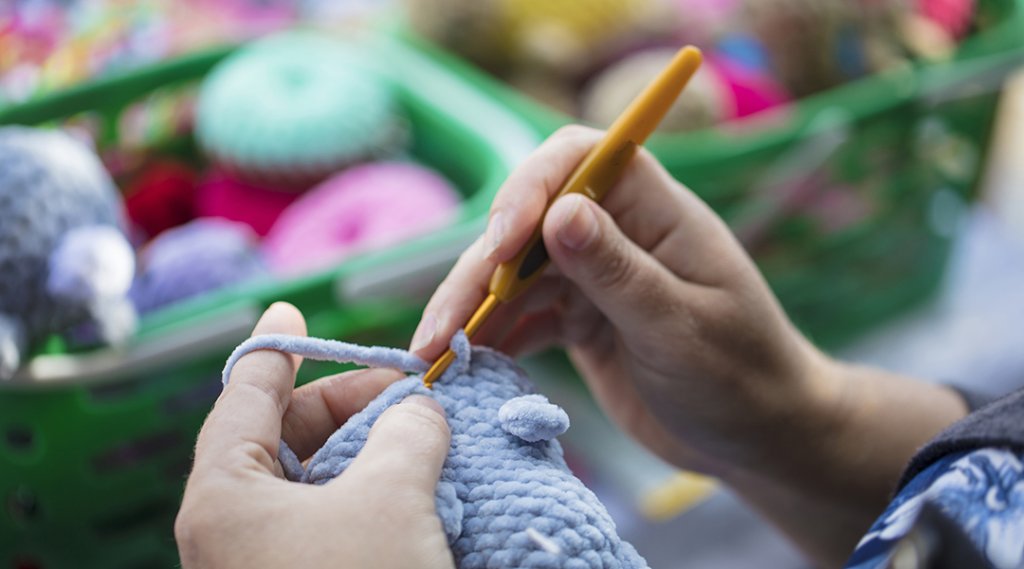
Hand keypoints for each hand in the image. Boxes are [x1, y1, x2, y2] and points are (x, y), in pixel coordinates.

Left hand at [176, 303, 454, 568]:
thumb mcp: (392, 497)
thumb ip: (407, 431)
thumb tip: (418, 410)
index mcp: (223, 495)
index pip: (245, 397)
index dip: (276, 350)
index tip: (289, 312)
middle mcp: (226, 529)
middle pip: (280, 438)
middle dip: (344, 407)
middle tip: (405, 393)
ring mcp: (254, 562)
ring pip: (307, 485)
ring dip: (362, 455)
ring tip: (418, 441)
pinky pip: (320, 524)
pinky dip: (360, 498)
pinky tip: (407, 493)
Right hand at [409, 127, 967, 566]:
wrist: (758, 437)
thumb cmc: (740, 376)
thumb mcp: (679, 327)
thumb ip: (619, 271)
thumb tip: (558, 212)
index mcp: (654, 210)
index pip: (578, 159)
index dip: (529, 186)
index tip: (501, 241)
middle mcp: (617, 232)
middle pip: (527, 225)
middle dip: (479, 272)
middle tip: (442, 328)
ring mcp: (594, 276)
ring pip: (513, 275)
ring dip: (471, 311)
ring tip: (434, 356)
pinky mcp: (579, 319)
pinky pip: (522, 317)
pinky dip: (491, 337)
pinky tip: (462, 364)